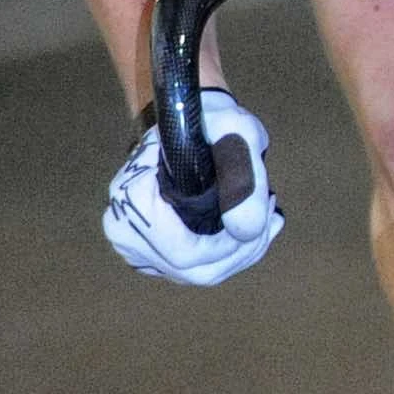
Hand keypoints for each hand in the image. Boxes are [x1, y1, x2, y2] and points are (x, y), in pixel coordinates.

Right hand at [104, 86, 281, 284]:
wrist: (192, 120)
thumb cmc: (210, 121)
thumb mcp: (235, 133)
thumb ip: (243, 179)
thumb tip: (245, 231)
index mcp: (131, 198)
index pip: (183, 253)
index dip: (229, 245)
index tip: (262, 210)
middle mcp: (124, 227)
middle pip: (193, 270)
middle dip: (243, 248)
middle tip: (270, 210)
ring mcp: (135, 244)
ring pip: (199, 273)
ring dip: (242, 251)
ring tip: (266, 215)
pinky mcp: (152, 251)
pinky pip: (196, 268)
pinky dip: (232, 253)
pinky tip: (254, 226)